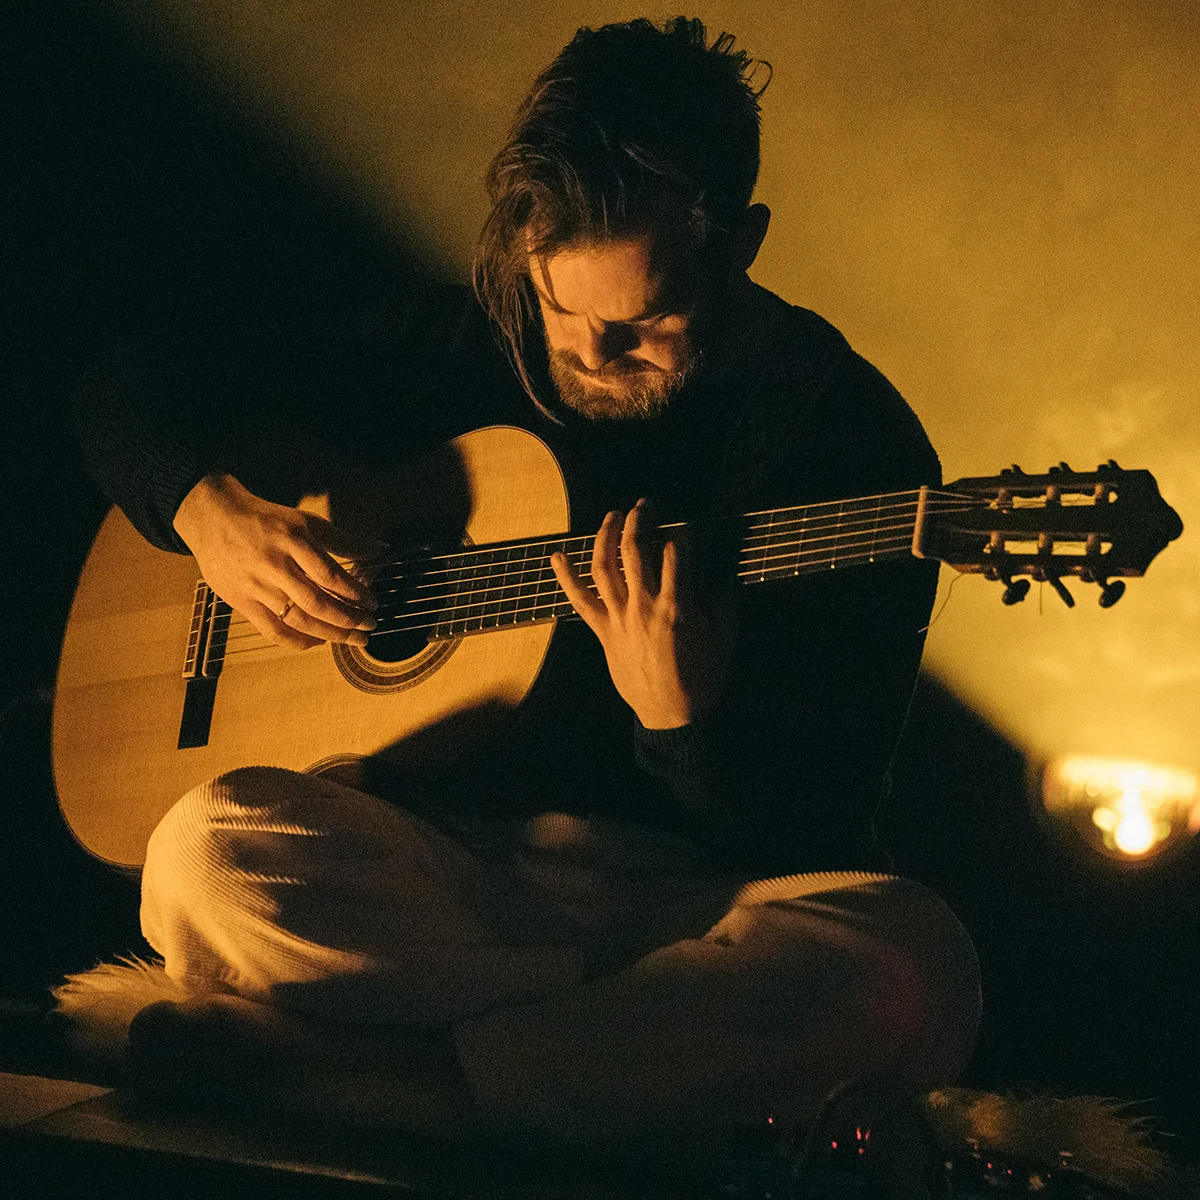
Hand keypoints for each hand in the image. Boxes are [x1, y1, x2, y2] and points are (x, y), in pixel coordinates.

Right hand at [172, 473, 380, 649]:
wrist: (213, 518)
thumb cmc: (265, 520)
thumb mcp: (305, 522)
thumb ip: (343, 539)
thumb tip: (381, 549)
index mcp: (292, 540)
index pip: (330, 574)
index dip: (355, 592)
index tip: (373, 603)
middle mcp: (274, 565)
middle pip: (317, 602)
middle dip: (349, 619)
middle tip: (370, 626)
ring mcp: (256, 586)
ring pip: (298, 620)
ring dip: (331, 634)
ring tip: (354, 638)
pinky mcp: (241, 603)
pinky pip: (274, 631)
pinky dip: (300, 641)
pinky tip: (320, 641)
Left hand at [551, 499, 730, 728]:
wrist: (673, 716)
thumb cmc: (702, 678)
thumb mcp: (725, 637)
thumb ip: (725, 602)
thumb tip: (727, 577)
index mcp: (678, 605)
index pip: (678, 553)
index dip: (682, 534)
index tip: (685, 529)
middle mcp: (644, 605)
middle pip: (636, 550)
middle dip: (640, 520)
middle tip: (644, 504)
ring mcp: (619, 618)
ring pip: (605, 566)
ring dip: (605, 536)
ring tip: (612, 516)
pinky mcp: (603, 632)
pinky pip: (580, 601)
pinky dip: (566, 578)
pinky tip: (557, 556)